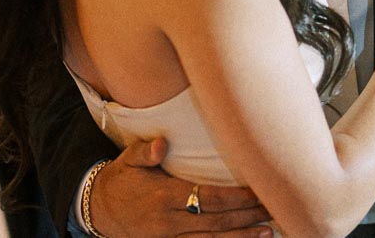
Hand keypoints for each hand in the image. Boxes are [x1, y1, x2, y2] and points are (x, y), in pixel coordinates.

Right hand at [89, 136, 271, 237]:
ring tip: (268, 231)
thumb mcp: (127, 160)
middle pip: (216, 221)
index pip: (208, 198)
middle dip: (248, 216)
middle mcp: (169, 222)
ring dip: (242, 237)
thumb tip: (160, 145)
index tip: (259, 190)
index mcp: (163, 197)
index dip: (236, 197)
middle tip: (276, 208)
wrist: (99, 211)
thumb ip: (144, 152)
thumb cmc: (121, 180)